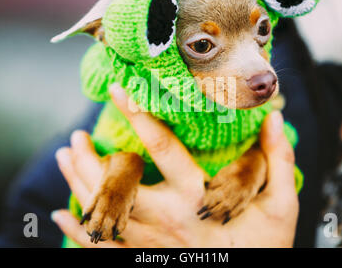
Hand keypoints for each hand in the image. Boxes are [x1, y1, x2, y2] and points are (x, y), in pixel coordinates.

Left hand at [52, 83, 298, 247]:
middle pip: (117, 183)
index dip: (138, 114)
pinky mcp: (145, 259)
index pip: (161, 146)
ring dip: (78, 182)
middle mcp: (167, 220)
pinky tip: (59, 214)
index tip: (118, 90)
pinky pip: (103, 247)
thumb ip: (278, 161)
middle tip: (76, 136)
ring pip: (105, 210)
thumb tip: (274, 119)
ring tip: (64, 156)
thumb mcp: (281, 205)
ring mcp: (151, 243)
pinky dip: (78, 229)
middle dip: (90, 158)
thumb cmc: (267, 247)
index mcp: (197, 198)